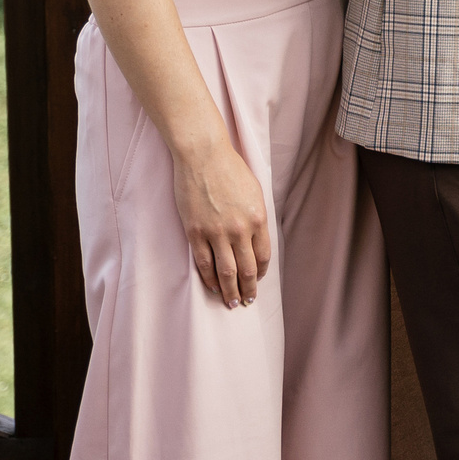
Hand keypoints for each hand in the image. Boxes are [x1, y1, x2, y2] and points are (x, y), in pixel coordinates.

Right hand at [173, 135, 271, 306]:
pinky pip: (204, 262)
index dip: (261, 272)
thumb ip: (256, 217)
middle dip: (248, 288)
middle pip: (246, 268)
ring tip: (231, 303)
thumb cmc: (230, 169)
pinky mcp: (195, 232)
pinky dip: (208, 278)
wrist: (203, 156)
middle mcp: (239, 229)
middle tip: (247, 302)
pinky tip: (212, 287)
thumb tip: (256, 240)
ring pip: (225, 271)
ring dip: (229, 291)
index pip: (263, 255)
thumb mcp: (254, 192)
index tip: (258, 280)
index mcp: (257, 218)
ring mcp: (216, 232)